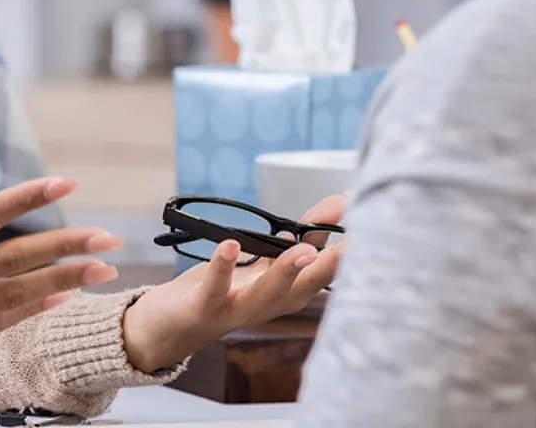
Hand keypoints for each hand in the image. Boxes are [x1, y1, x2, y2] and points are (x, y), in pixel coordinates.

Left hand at [122, 194, 344, 372]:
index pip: (320, 273)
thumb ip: (295, 239)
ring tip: (304, 251)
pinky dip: (223, 267)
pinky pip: (215, 289)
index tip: (365, 228)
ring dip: (286, 272)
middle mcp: (267, 305)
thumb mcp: (263, 264)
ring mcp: (237, 308)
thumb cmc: (221, 292)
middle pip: (303, 289)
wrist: (171, 326)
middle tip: (352, 245)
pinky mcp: (205, 307)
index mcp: (284, 292)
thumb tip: (334, 208)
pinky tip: (231, 245)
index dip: (342, 253)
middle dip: (328, 268)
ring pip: (267, 294)